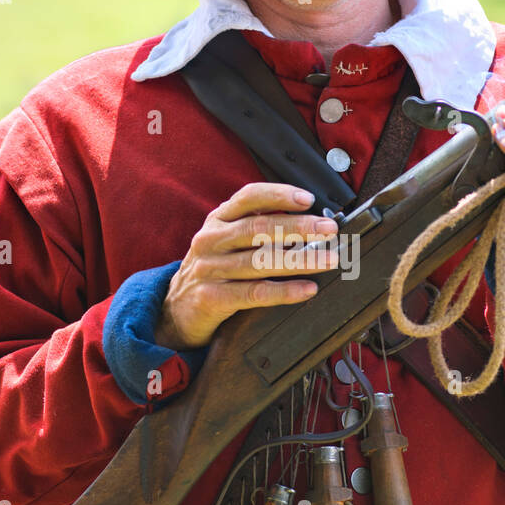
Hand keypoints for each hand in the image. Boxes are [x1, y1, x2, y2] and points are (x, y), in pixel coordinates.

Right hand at [155, 182, 338, 349]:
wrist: (175, 308)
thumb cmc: (213, 269)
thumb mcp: (226, 240)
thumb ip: (256, 227)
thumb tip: (308, 221)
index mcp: (218, 219)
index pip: (249, 197)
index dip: (279, 195)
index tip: (309, 199)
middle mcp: (211, 239)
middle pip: (259, 228)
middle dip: (299, 227)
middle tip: (330, 230)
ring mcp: (209, 268)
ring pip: (261, 261)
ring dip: (300, 260)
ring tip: (329, 260)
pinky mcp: (211, 297)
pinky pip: (254, 293)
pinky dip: (284, 292)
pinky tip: (307, 290)